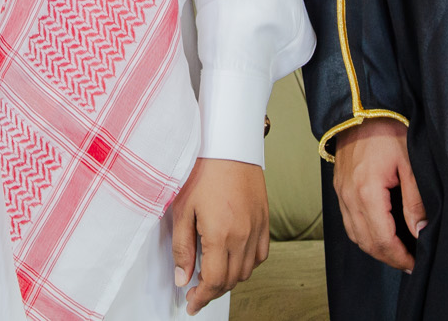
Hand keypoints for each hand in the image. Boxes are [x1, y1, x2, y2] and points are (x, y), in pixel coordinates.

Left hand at [170, 157, 269, 314]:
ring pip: (246, 271)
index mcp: (221, 235)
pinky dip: (246, 264)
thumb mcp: (182, 209)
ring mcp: (257, 229)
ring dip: (229, 279)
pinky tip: (232, 258)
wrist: (228, 145)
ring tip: (211, 274)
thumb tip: (182, 278)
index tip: (191, 303)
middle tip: (196, 292)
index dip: (201, 297)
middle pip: (231, 280)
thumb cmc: (202, 171)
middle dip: (213, 291)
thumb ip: (182, 247)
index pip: (214, 281)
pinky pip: (260, 255)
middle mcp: (243, 236)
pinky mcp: (265, 221)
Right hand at [331, 119, 421, 272]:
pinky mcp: (339, 187)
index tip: (415, 264)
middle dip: (388, 258)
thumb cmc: (388, 130)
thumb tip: (419, 233)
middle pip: (366, 242)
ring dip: (374, 248)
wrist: (362, 108)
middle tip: (409, 263)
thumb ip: (415, 202)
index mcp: (367, 192)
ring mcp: (340, 192)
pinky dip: (362, 234)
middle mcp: (349, 196)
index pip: (382, 239)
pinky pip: (348, 221)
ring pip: (354, 235)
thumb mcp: (410, 164)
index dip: (400, 257)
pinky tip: (378, 234)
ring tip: (396, 253)